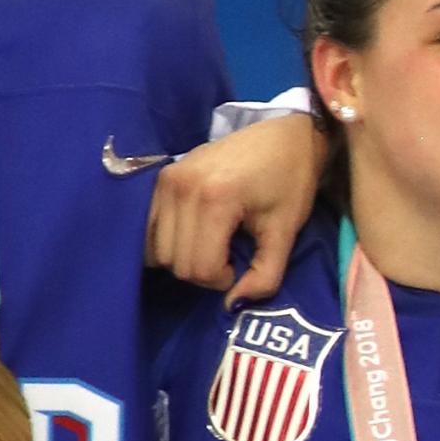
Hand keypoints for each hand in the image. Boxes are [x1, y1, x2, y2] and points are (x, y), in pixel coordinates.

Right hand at [148, 115, 324, 303]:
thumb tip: (234, 305)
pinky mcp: (159, 178)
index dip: (223, 279)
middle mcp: (182, 187)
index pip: (199, 268)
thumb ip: (265, 274)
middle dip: (204, 271)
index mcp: (216, 198)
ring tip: (214, 243)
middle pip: (175, 262)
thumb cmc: (291, 180)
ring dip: (184, 258)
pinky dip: (168, 241)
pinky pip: (148, 228)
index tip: (243, 264)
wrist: (284, 134)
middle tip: (231, 255)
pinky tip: (196, 233)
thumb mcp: (286, 230)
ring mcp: (166, 180)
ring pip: (156, 250)